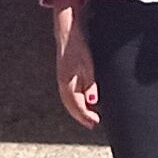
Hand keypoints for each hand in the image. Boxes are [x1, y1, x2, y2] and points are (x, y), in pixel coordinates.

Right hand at [52, 13, 98, 130]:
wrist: (67, 32)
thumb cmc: (78, 47)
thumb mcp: (87, 65)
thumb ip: (90, 84)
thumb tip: (92, 102)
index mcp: (67, 83)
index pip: (77, 105)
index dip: (86, 116)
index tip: (95, 122)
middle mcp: (63, 83)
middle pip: (71, 106)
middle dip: (81, 116)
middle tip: (92, 124)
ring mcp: (62, 79)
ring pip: (69, 101)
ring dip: (78, 110)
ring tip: (88, 117)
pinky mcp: (64, 75)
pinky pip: (68, 94)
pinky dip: (75, 102)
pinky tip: (83, 102)